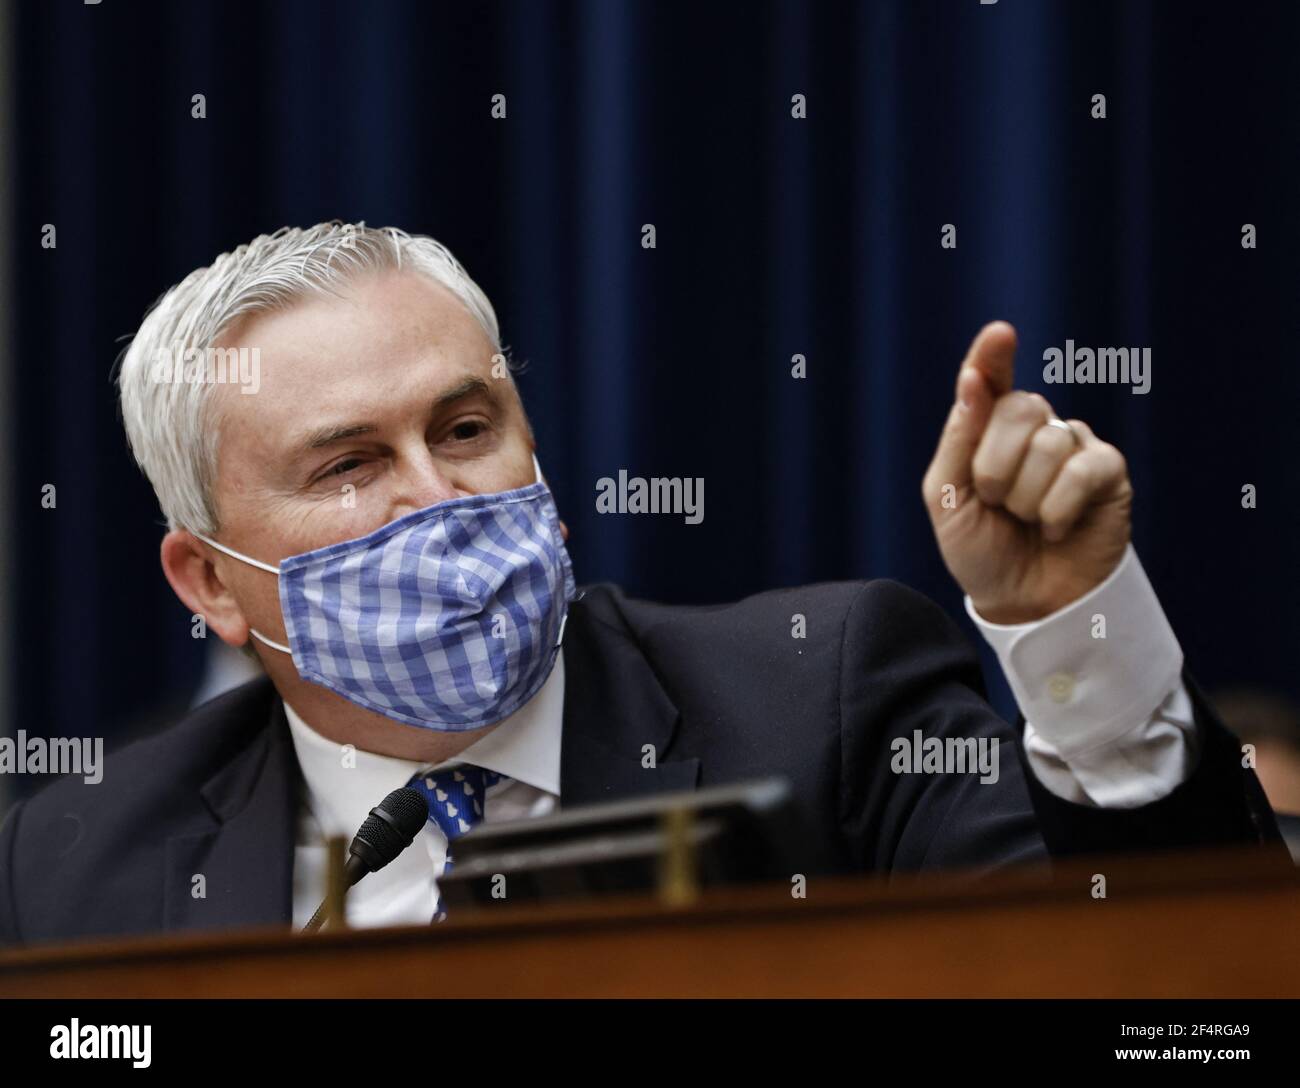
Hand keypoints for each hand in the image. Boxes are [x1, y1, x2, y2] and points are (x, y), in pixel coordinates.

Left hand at [921, 321, 1132, 623]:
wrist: (1023, 602)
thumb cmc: (981, 551)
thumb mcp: (947, 499)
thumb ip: (958, 439)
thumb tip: (973, 379)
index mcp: (988, 430)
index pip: (991, 380)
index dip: (993, 356)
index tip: (1000, 333)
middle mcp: (1033, 429)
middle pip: (1018, 408)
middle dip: (994, 467)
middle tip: (997, 505)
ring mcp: (1073, 446)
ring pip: (1048, 443)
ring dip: (1025, 496)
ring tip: (1027, 521)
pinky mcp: (1107, 472)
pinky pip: (1080, 470)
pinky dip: (1057, 508)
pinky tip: (1056, 527)